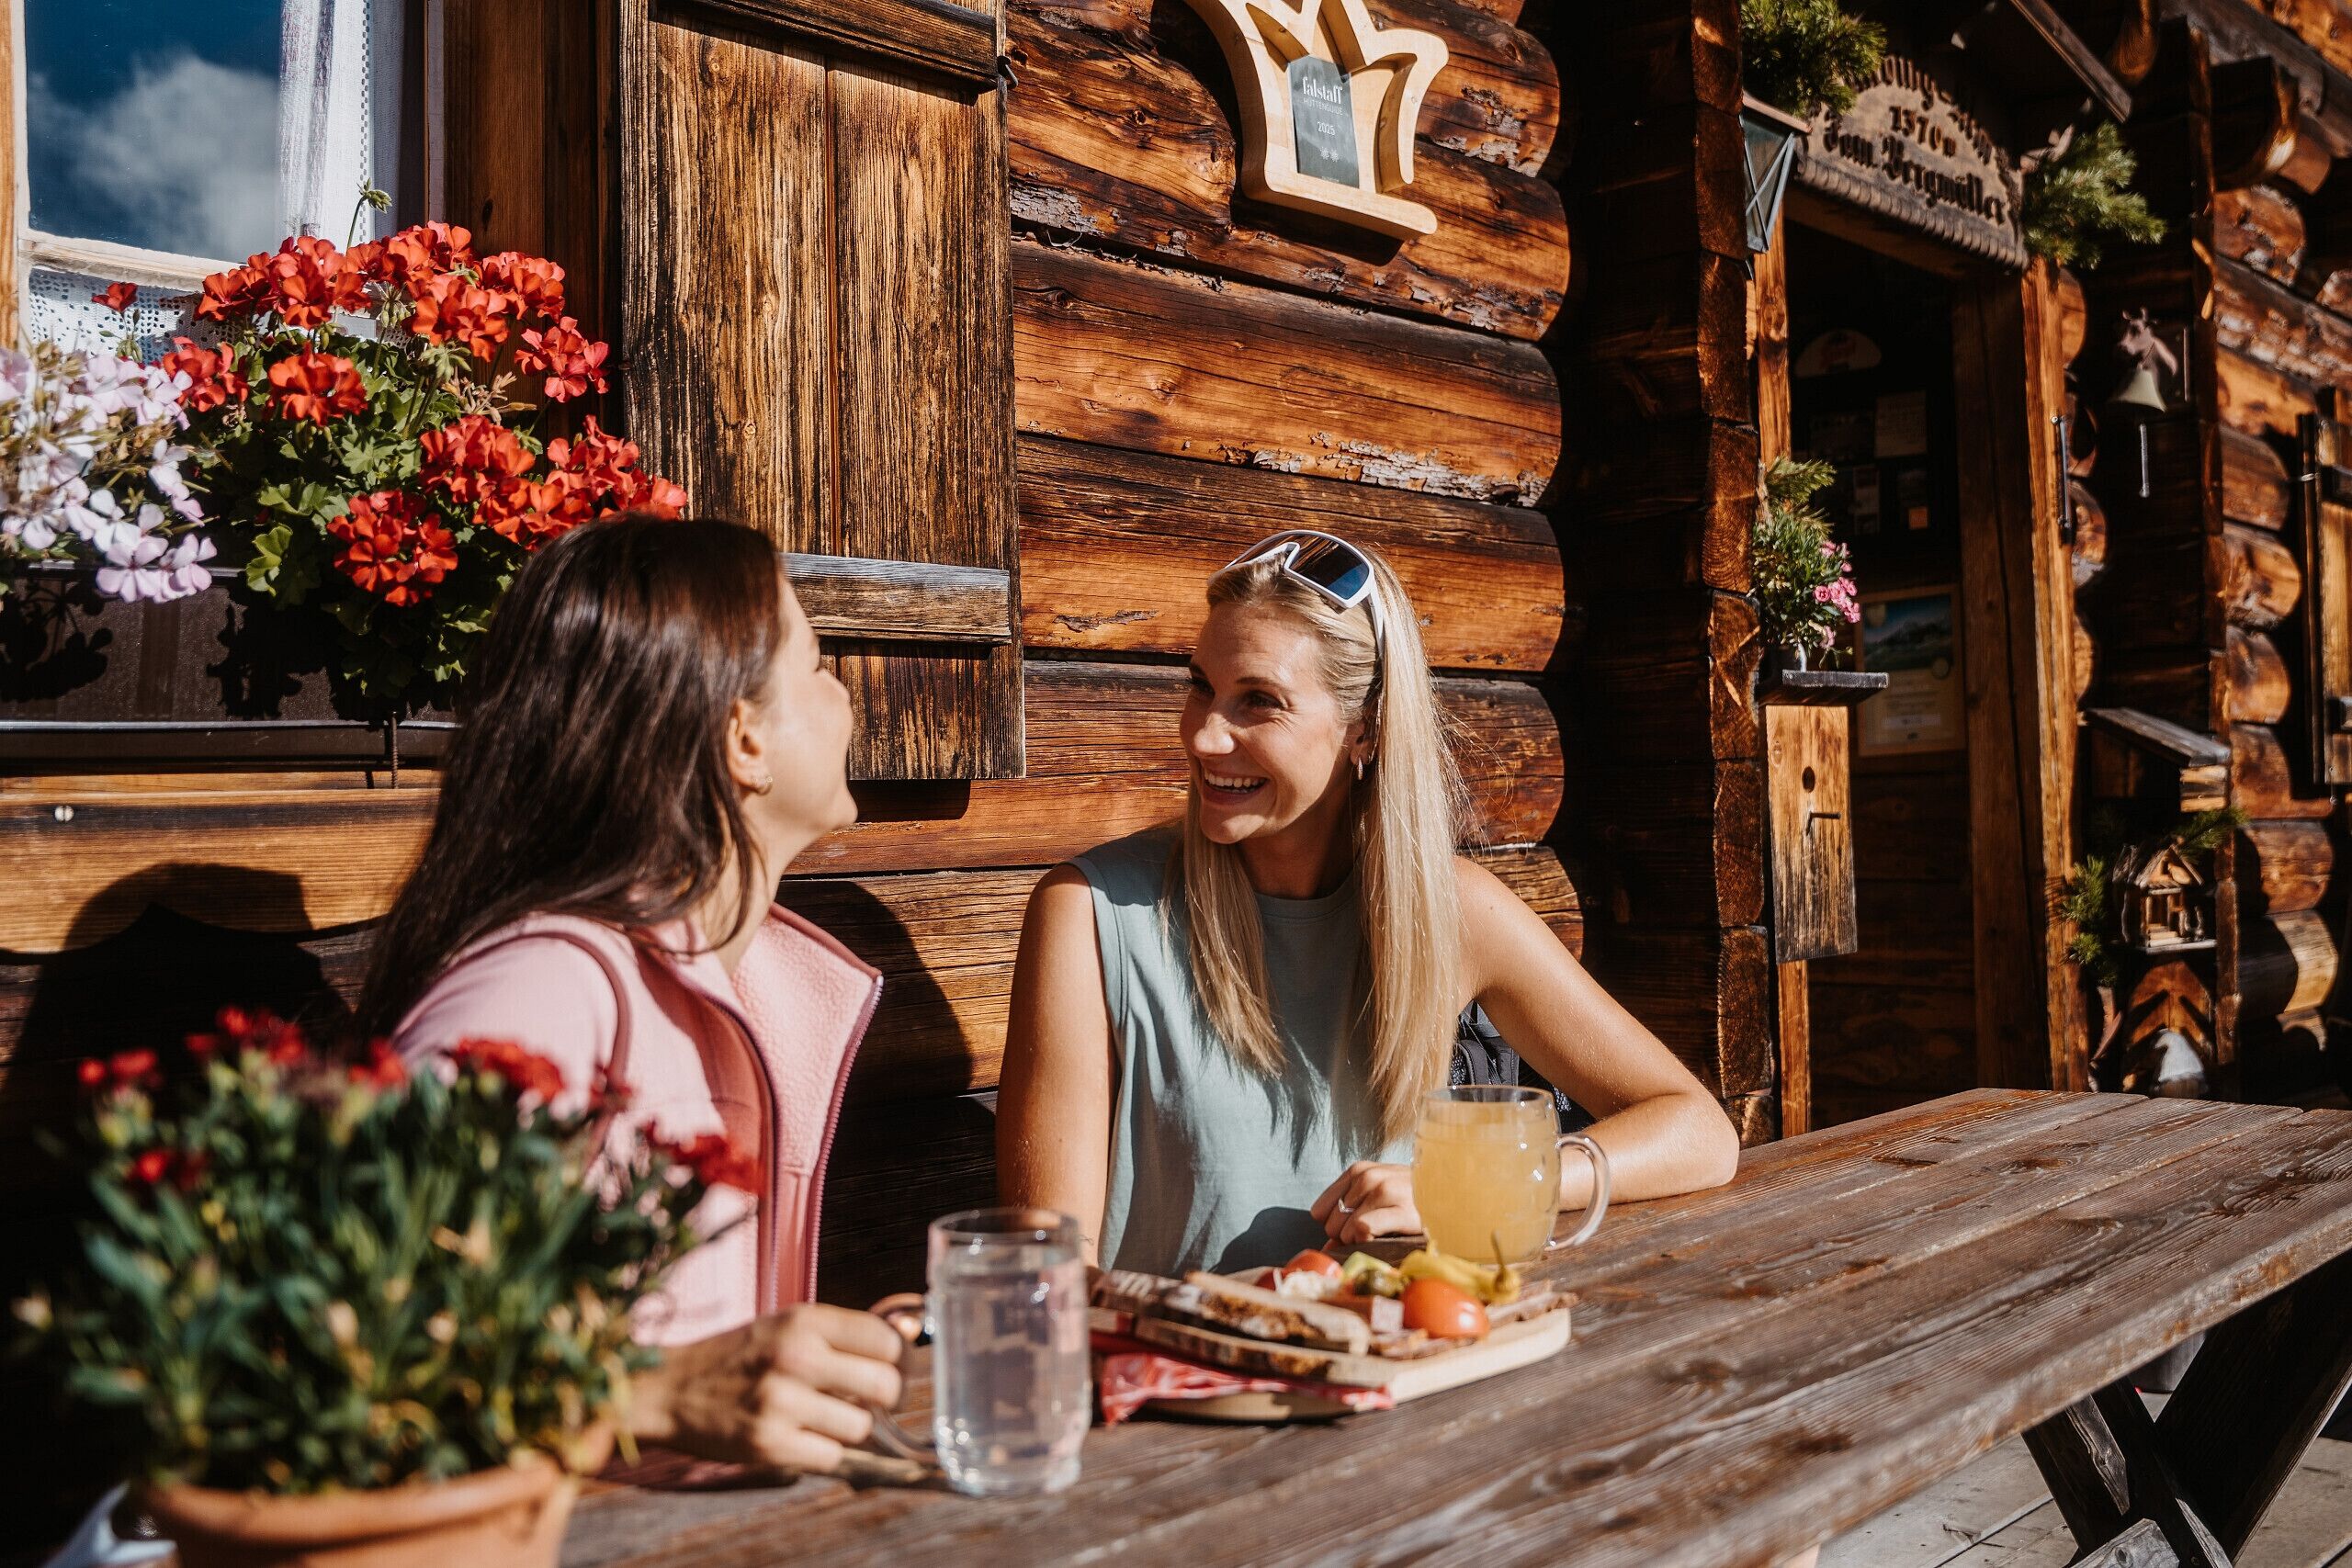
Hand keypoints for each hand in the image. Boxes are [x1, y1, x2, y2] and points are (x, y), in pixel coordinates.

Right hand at [628, 1303, 906, 1473]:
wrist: (670, 1389)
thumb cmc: (739, 1356)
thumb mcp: (789, 1325)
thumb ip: (847, 1332)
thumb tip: (912, 1333)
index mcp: (804, 1321)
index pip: (886, 1339)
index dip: (900, 1358)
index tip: (894, 1367)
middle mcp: (796, 1357)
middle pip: (886, 1385)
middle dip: (888, 1398)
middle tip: (873, 1399)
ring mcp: (782, 1403)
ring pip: (861, 1426)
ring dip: (851, 1427)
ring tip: (824, 1416)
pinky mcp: (769, 1445)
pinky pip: (832, 1456)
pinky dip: (825, 1450)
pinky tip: (804, 1436)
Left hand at [1309, 1161, 1420, 1244]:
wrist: (1453, 1198)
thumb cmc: (1412, 1201)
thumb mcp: (1378, 1197)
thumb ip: (1348, 1215)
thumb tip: (1325, 1249)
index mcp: (1359, 1171)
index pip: (1320, 1209)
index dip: (1333, 1226)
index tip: (1350, 1232)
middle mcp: (1369, 1177)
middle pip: (1331, 1222)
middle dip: (1345, 1237)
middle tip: (1371, 1236)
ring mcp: (1386, 1191)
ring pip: (1345, 1228)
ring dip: (1359, 1242)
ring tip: (1383, 1236)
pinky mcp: (1402, 1211)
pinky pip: (1363, 1229)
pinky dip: (1368, 1241)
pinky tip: (1385, 1239)